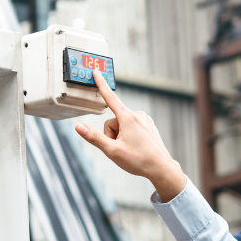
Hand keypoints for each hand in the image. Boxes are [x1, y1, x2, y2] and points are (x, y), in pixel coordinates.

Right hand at [74, 71, 186, 201]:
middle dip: (113, 135)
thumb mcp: (112, 150)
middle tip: (121, 149)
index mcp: (127, 117)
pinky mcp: (150, 126)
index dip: (101, 84)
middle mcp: (137, 115)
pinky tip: (138, 148)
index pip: (110, 97)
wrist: (161, 169)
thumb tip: (78, 127)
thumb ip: (94, 137)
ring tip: (132, 150)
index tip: (97, 71)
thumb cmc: (139, 160)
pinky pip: (133, 129)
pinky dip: (131, 137)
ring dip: (122, 137)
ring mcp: (145, 120)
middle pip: (114, 121)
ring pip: (123, 126)